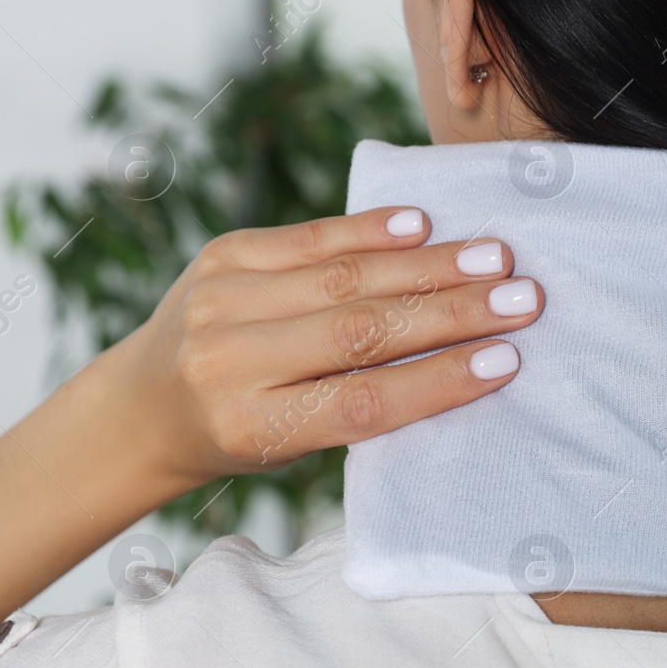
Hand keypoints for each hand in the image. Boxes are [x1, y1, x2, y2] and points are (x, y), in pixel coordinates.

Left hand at [0, 206, 543, 630]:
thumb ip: (359, 405)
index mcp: (251, 426)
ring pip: (344, 276)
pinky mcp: (222, 255)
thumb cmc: (243, 434)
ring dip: (430, 265)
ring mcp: (220, 300)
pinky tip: (423, 224)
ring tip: (495, 257)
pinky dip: (371, 230)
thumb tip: (465, 358)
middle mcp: (228, 360)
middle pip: (360, 331)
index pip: (363, 402)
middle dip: (452, 313)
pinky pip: (310, 237)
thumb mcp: (293, 444)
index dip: (438, 380)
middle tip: (522, 300)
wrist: (144, 404)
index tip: (505, 361)